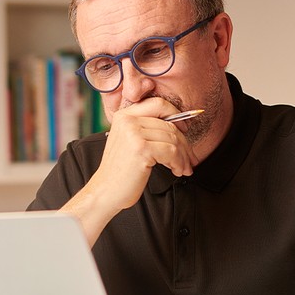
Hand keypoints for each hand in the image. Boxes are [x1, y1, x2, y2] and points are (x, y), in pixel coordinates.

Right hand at [59, 97, 197, 244]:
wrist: (105, 191)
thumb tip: (181, 125)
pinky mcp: (141, 149)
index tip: (184, 130)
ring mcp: (134, 133)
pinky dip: (178, 163)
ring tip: (182, 168)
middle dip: (184, 144)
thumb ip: (147, 129)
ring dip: (183, 157)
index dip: (176, 114)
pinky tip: (176, 171)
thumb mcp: (129, 142)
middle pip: (170, 125)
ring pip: (173, 139)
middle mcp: (128, 121)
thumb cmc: (120, 170)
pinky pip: (172, 151)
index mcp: (124, 116)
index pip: (158, 103)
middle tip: (189, 159)